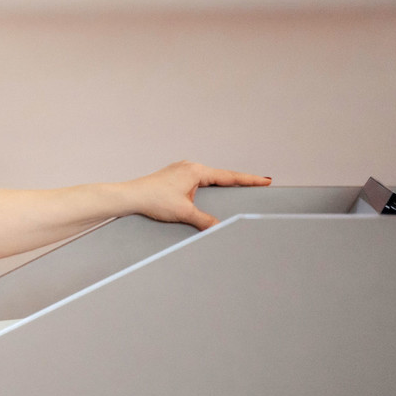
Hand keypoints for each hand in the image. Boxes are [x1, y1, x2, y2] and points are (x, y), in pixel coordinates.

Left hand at [128, 161, 271, 230]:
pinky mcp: (174, 177)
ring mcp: (181, 170)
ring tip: (239, 189)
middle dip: (238, 182)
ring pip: (208, 179)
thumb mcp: (184, 212)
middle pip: (220, 176)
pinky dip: (208, 187)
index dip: (248, 180)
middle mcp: (190, 167)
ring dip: (222, 184)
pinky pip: (197, 181)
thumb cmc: (153, 200)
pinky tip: (212, 193)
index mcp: (196, 171)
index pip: (229, 176)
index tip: (266, 180)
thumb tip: (219, 228)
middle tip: (258, 184)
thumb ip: (205, 220)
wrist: (130, 196)